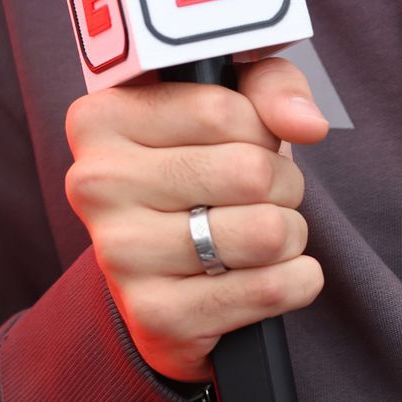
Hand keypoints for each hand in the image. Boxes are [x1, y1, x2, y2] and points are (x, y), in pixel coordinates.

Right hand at [63, 57, 329, 381]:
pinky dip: (295, 281)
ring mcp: (121, 252)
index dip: (260, 129)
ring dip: (290, 234)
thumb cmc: (196, 171)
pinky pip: (268, 290)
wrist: (160, 277)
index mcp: (100, 118)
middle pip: (249, 171)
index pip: (221, 110)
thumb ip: (269, 87)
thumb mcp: (228, 106)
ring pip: (266, 232)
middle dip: (283, 183)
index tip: (247, 142)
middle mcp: (96, 183)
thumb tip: (306, 123)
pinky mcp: (155, 313)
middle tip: (261, 195)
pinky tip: (268, 273)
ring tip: (261, 234)